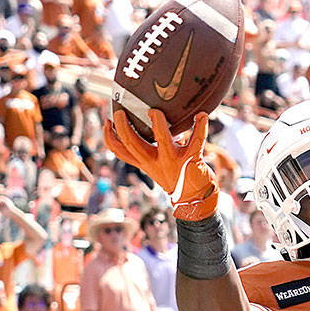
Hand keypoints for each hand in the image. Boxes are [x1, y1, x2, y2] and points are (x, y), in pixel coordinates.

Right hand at [104, 109, 218, 219]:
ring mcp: (173, 161)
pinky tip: (201, 116)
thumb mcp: (156, 167)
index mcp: (145, 163)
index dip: (109, 136)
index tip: (107, 121)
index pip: (120, 150)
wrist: (195, 199)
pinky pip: (196, 140)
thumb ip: (149, 151)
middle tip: (121, 112)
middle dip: (123, 126)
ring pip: (162, 139)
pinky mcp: (192, 159)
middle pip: (132, 143)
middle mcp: (156, 162)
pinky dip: (200, 126)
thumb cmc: (176, 178)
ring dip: (159, 122)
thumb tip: (146, 124)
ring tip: (155, 111)